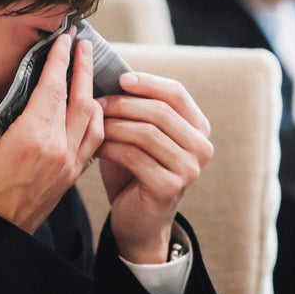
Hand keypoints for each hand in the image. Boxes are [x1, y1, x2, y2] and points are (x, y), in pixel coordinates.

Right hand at [0, 35, 104, 233]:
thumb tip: (14, 97)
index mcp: (32, 138)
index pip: (53, 88)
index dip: (59, 60)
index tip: (63, 39)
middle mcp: (58, 149)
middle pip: (80, 98)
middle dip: (82, 67)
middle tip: (81, 44)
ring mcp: (69, 164)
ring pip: (94, 119)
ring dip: (93, 91)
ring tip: (87, 72)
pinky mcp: (72, 176)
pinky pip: (93, 141)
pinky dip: (95, 119)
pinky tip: (90, 109)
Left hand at [96, 73, 212, 263]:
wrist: (138, 220)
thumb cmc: (135, 170)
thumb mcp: (139, 133)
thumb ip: (137, 108)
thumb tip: (112, 73)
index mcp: (198, 127)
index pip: (176, 93)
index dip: (148, 82)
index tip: (119, 78)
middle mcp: (201, 147)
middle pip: (160, 111)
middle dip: (123, 103)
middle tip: (96, 102)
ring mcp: (189, 169)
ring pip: (146, 132)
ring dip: (114, 124)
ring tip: (93, 122)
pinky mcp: (170, 187)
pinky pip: (135, 156)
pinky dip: (110, 147)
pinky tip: (95, 146)